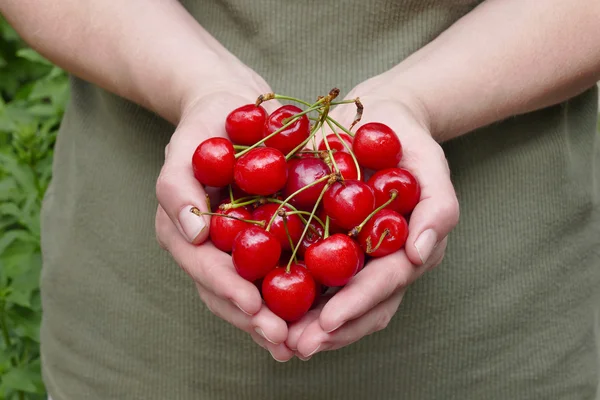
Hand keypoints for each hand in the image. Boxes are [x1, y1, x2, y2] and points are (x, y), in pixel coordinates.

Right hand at [154, 75, 294, 361]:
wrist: (236, 109)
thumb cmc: (207, 125)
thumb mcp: (186, 147)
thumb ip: (177, 188)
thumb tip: (192, 233)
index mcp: (185, 233)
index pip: (204, 269)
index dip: (227, 290)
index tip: (254, 307)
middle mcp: (210, 249)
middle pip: (228, 293)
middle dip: (255, 320)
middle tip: (284, 342)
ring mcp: (238, 249)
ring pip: (253, 292)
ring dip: (274, 320)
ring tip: (300, 343)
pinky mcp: (266, 240)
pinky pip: (279, 272)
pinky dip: (294, 294)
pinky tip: (319, 312)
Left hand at [286, 84, 459, 358]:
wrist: (377, 119)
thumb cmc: (408, 141)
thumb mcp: (430, 164)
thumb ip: (437, 206)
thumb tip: (421, 254)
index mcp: (407, 251)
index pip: (384, 285)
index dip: (357, 304)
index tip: (328, 322)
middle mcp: (380, 262)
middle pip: (359, 307)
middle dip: (330, 331)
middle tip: (296, 347)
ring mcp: (354, 257)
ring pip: (334, 301)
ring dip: (308, 325)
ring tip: (278, 340)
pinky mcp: (326, 242)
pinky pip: (309, 275)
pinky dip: (290, 295)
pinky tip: (264, 306)